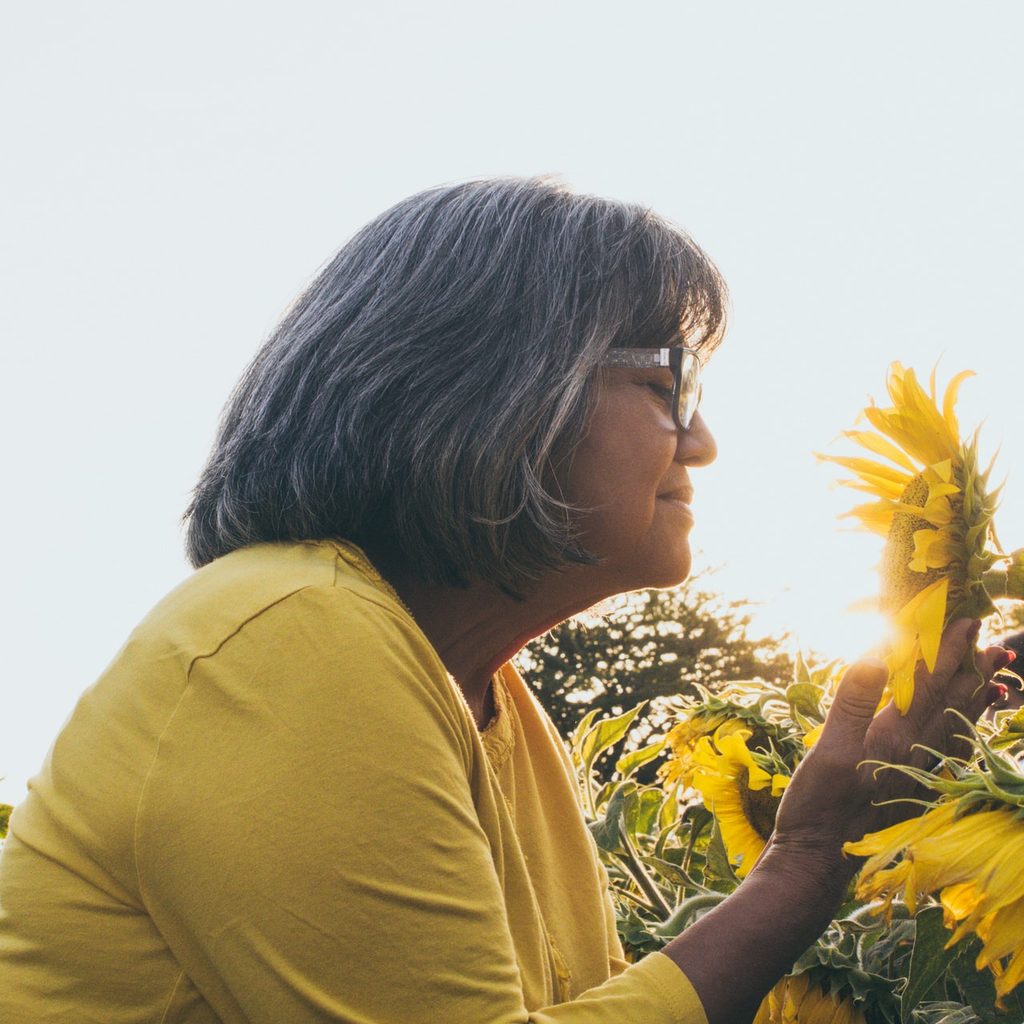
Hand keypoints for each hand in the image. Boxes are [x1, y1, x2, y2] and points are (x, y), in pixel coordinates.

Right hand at [766, 618, 1010, 884]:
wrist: (818, 864)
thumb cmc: (816, 808)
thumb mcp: (829, 751)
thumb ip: (855, 701)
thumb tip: (876, 652)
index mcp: (894, 739)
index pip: (929, 684)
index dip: (949, 650)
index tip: (967, 620)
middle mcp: (914, 755)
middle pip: (951, 704)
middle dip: (973, 669)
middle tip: (995, 641)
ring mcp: (916, 775)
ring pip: (955, 729)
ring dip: (976, 700)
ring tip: (996, 680)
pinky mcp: (911, 792)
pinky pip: (949, 753)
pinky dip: (964, 733)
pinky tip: (965, 730)